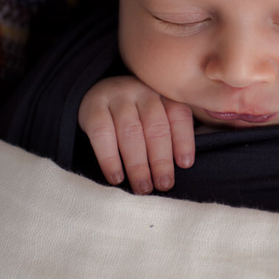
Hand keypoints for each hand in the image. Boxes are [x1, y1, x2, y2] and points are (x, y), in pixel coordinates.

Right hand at [77, 76, 195, 193]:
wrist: (97, 96)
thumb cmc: (136, 114)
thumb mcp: (157, 113)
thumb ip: (173, 131)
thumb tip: (185, 164)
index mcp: (163, 93)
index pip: (178, 114)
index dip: (183, 140)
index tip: (185, 165)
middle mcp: (142, 91)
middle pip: (155, 126)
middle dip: (161, 159)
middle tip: (163, 184)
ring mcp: (117, 97)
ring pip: (130, 132)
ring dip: (138, 164)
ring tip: (142, 187)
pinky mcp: (93, 108)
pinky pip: (102, 135)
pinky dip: (110, 159)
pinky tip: (116, 177)